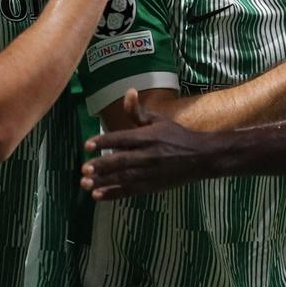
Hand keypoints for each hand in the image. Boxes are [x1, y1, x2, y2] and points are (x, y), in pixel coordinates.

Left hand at [81, 88, 226, 198]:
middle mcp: (148, 155)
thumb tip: (128, 91)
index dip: (104, 141)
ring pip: (123, 178)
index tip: (87, 145)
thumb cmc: (176, 135)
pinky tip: (97, 196)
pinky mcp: (152, 186)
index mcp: (148, 136)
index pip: (122, 138)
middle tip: (84, 169)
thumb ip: (138, 112)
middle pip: (121, 160)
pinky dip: (113, 194)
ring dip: (103, 182)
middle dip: (102, 165)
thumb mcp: (158, 120)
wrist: (201, 157)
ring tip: (85, 184)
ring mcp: (150, 172)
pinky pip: (130, 191)